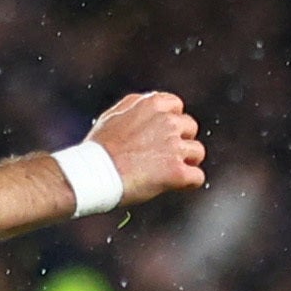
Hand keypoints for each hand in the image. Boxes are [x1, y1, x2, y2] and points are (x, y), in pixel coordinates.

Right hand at [84, 91, 206, 205]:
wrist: (92, 174)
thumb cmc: (99, 148)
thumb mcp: (113, 115)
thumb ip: (136, 107)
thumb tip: (150, 104)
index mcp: (153, 104)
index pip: (177, 107)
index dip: (171, 122)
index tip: (161, 135)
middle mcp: (168, 122)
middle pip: (190, 128)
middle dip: (180, 140)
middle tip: (163, 155)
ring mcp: (174, 147)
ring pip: (197, 152)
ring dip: (186, 161)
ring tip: (168, 171)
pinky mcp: (177, 172)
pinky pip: (197, 177)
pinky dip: (188, 183)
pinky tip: (175, 185)